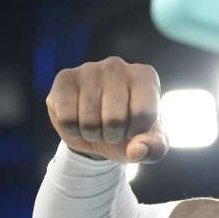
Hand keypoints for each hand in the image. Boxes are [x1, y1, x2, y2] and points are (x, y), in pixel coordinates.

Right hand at [45, 56, 168, 162]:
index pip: (143, 114)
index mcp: (145, 77)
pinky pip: (67, 118)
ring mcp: (89, 69)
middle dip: (112, 135)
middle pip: (115, 119)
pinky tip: (79, 120)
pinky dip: (73, 130)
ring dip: (93, 134)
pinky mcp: (64, 78)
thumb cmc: (128, 131)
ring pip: (89, 121)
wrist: (98, 128)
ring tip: (96, 124)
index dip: (136, 133)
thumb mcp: (149, 144)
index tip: (133, 128)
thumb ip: (154, 148)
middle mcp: (118, 66)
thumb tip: (137, 151)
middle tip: (112, 128)